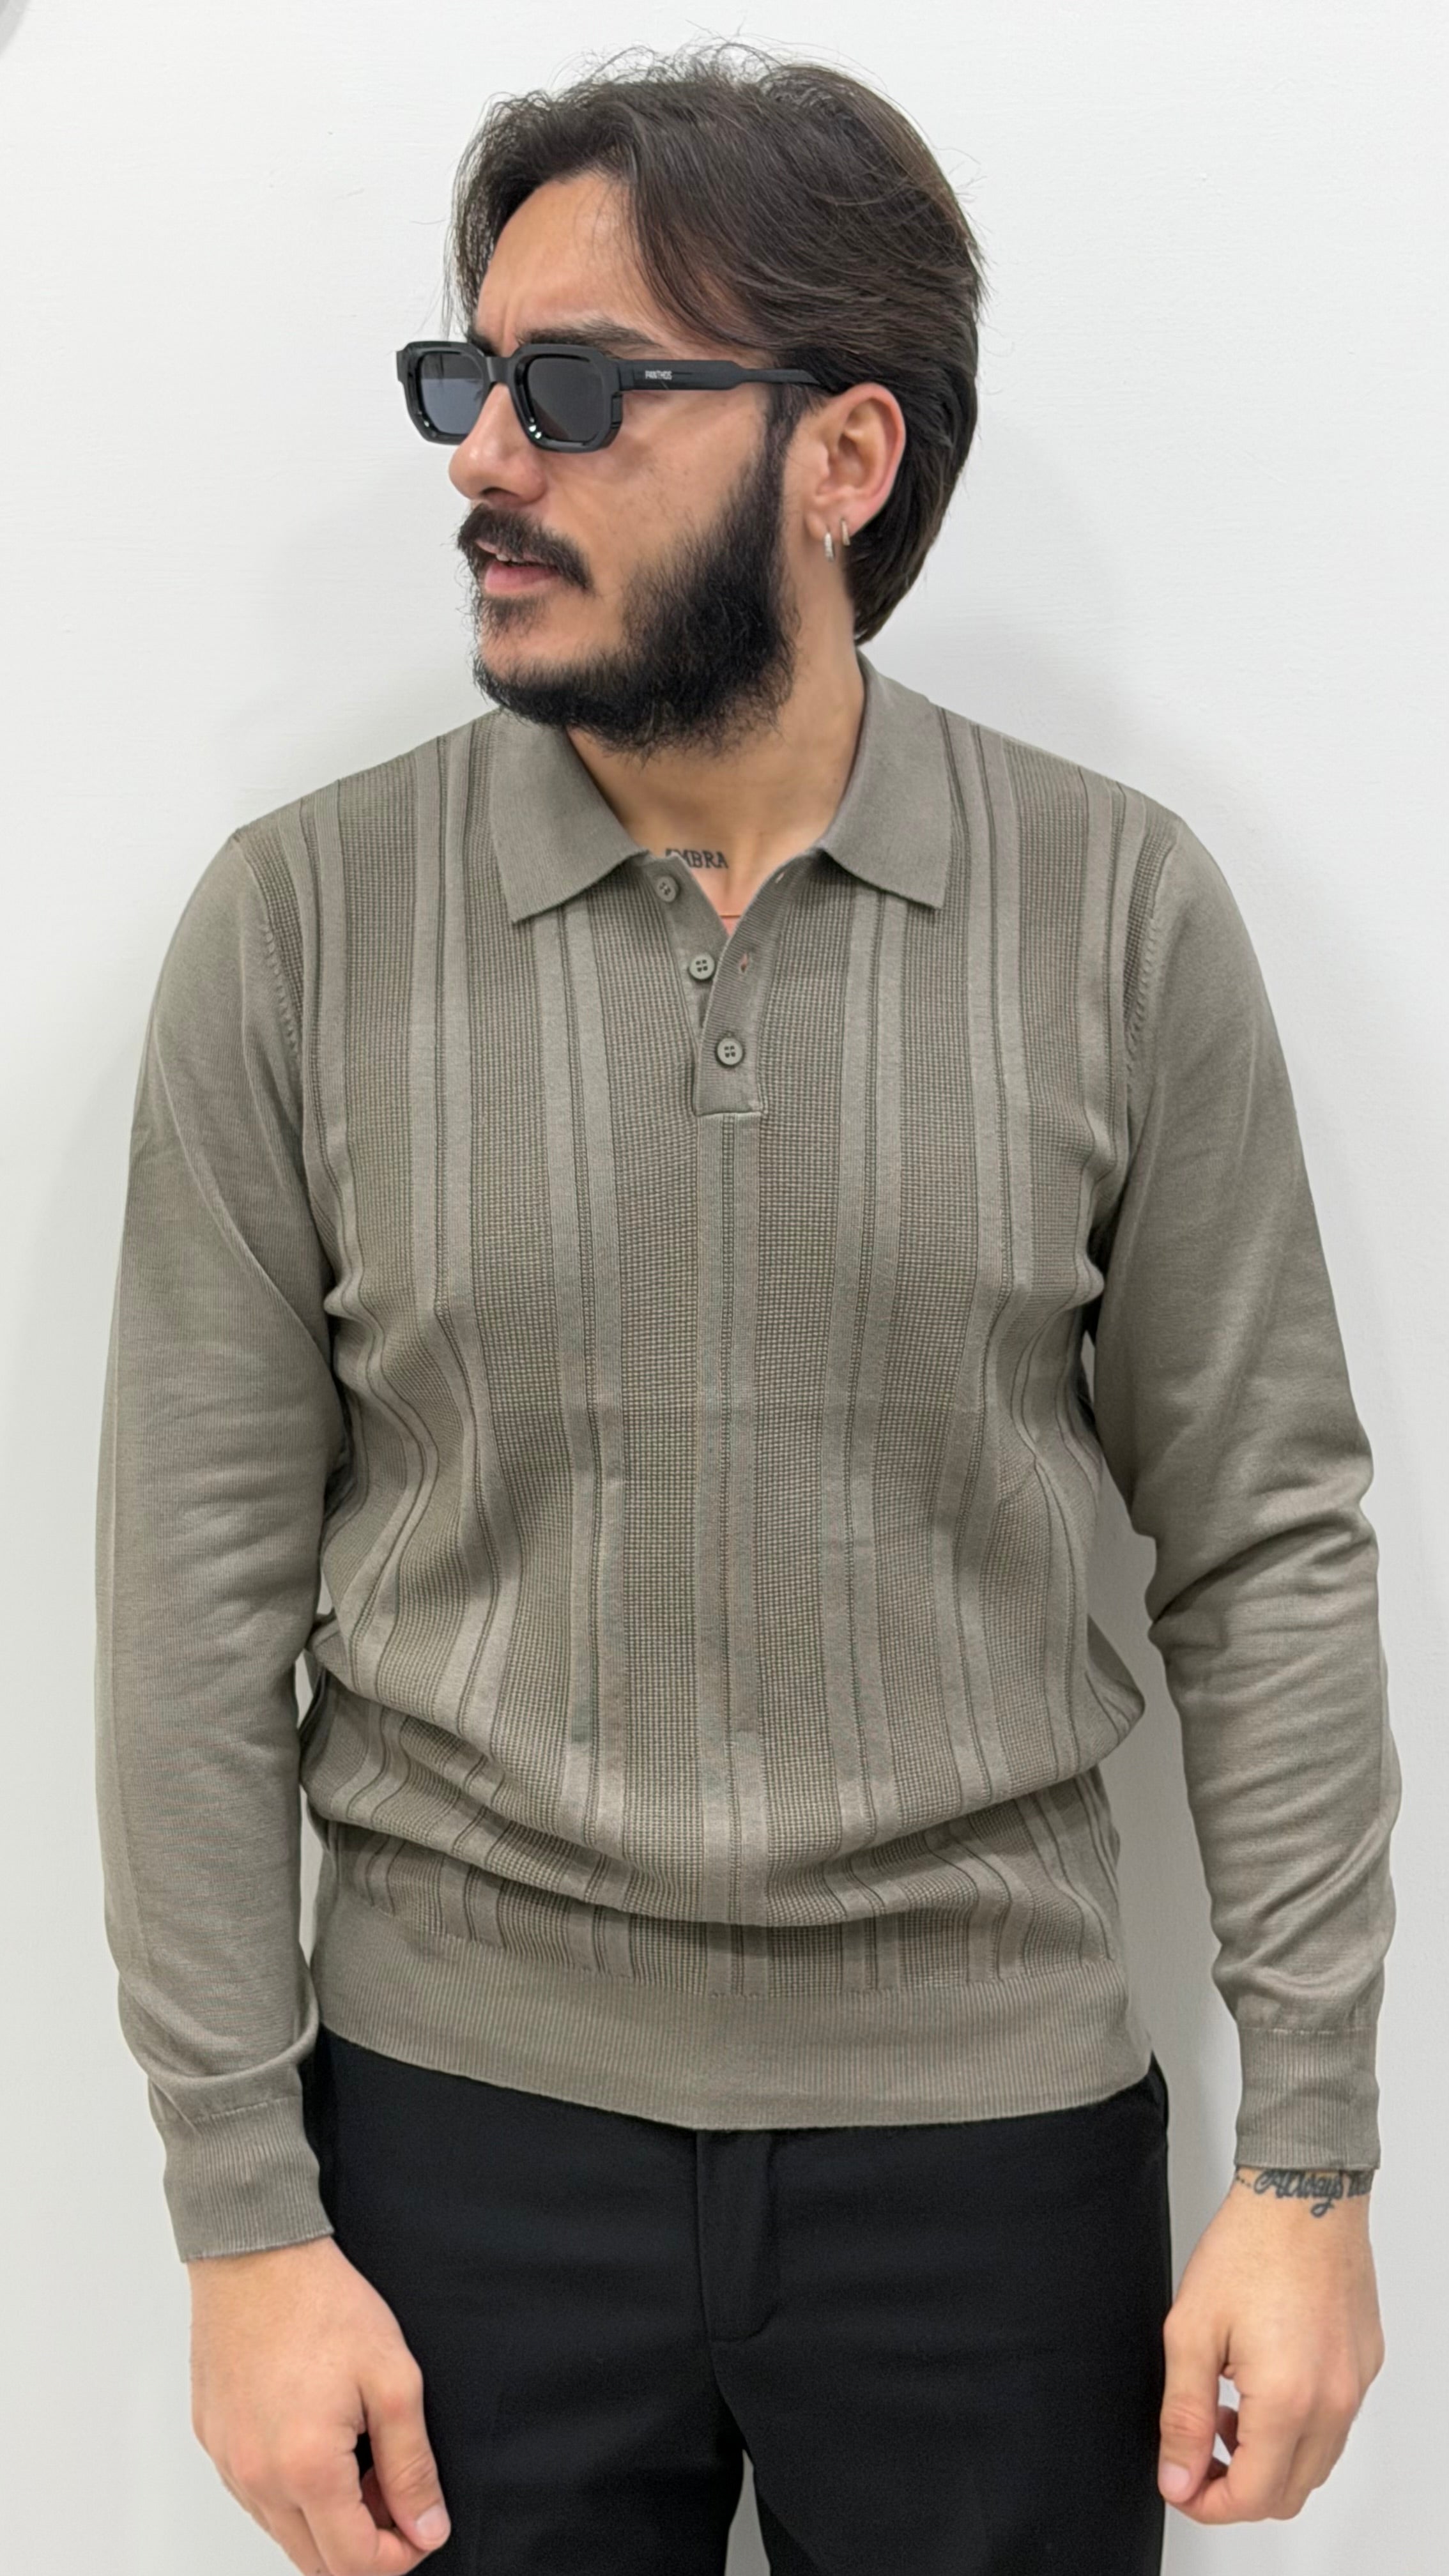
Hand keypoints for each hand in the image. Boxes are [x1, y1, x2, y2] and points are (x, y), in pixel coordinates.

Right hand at [188, 2233, 451, 2571]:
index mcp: (306, 2469)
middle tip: (392, 2486)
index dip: (400, 2557)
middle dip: (365, 2543)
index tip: (422, 2525)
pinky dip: (292, 2492)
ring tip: (358, 2453)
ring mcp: (228, 2464)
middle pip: (316, 2563)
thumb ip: (411, 2466)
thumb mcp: (393, 2380)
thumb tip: (426, 2529)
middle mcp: (257, 2480)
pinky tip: (317, 2439)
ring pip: (284, 2533)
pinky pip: (256, 2497)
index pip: (354, 2566)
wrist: (257, 2253)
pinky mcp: (213, 2442)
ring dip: (328, 2518)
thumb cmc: (323, 2304)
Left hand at [1157, 2163, 1385, 2522]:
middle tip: (1196, 2451)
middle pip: (1288, 2493)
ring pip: (1314, 2464)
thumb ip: (1182, 2415)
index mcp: (1288, 2400)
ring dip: (1268, 2460)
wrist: (1301, 2193)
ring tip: (1224, 2410)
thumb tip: (1177, 2477)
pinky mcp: (1364, 2366)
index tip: (1179, 2483)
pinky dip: (1297, 2428)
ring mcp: (1354, 2386)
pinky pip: (1333, 2425)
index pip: (1252, 2497)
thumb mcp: (1191, 2331)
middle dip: (1236, 2488)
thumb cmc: (1249, 2247)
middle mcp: (1333, 2402)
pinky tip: (1259, 2385)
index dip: (1207, 2503)